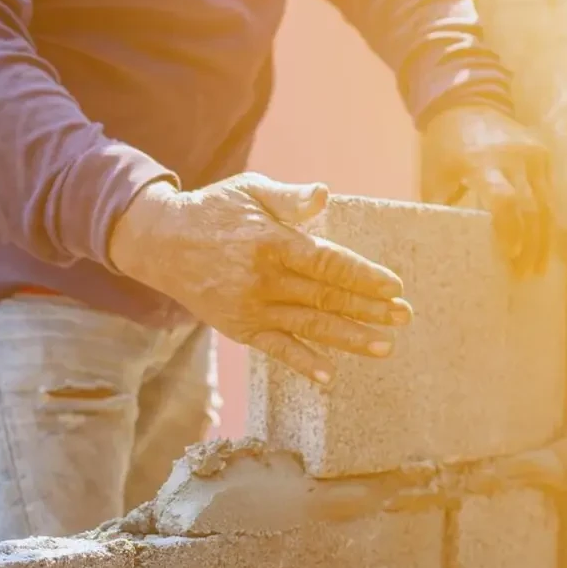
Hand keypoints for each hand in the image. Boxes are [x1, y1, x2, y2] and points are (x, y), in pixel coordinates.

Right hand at [106, 174, 411, 385]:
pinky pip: (277, 349)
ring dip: (350, 338)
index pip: (327, 263)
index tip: (394, 287)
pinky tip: (330, 376)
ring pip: (309, 326)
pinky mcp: (240, 328)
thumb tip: (323, 194)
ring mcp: (251, 307)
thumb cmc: (214, 211)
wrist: (161, 243)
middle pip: (326, 297)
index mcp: (271, 242)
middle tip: (404, 317)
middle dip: (369, 309)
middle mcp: (263, 279)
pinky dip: (303, 363)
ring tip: (386, 347)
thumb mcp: (250, 191)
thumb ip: (289, 198)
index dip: (363, 276)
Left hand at [421, 104, 553, 275]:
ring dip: (544, 240)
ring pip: (548, 205)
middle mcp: (514, 157)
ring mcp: (533, 154)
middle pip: (533, 209)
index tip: (509, 257)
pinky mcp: (544, 154)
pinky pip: (551, 194)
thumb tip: (445, 252)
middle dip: (531, 246)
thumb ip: (441, 212)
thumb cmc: (443, 148)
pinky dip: (549, 222)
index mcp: (481, 162)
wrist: (466, 103)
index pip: (505, 201)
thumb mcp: (433, 178)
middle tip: (523, 275)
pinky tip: (546, 246)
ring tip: (536, 269)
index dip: (510, 232)